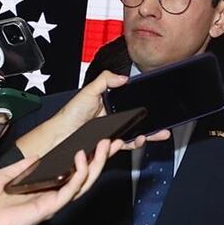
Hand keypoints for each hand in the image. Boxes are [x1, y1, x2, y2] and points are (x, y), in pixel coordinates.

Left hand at [0, 139, 121, 224]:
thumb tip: (37, 158)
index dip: (83, 159)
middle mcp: (48, 195)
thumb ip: (21, 168)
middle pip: (82, 177)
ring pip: (82, 183)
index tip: (94, 143)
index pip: (67, 172)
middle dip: (99, 159)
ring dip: (96, 164)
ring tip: (104, 146)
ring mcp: (50, 202)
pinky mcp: (49, 208)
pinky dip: (79, 174)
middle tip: (111, 142)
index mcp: (38, 188)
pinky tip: (81, 158)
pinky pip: (70, 190)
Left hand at [17, 70, 168, 157]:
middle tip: (163, 129)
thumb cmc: (70, 114)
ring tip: (149, 136)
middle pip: (137, 124)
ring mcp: (111, 134)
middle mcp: (113, 120)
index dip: (145, 108)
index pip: (132, 106)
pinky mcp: (107, 146)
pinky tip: (135, 140)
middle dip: (153, 127)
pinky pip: (123, 146)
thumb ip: (105, 80)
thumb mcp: (88, 91)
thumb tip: (123, 78)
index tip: (155, 108)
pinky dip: (131, 144)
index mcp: (110, 106)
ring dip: (144, 137)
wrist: (60, 134)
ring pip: (134, 136)